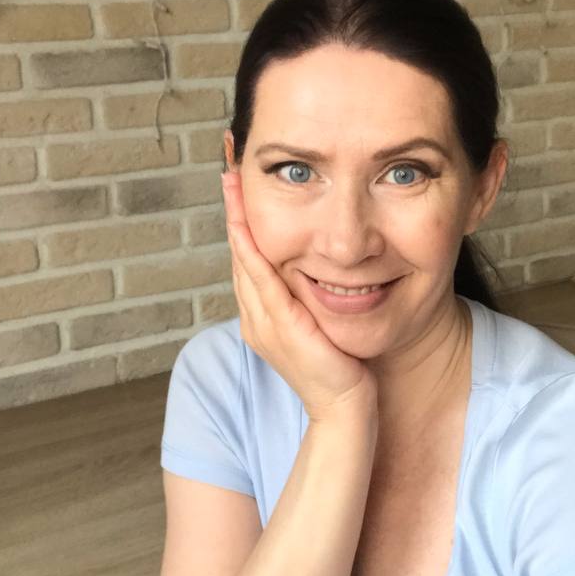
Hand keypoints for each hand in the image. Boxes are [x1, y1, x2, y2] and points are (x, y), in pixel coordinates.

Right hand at [221, 172, 375, 422]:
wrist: (346, 410)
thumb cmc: (342, 370)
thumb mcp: (322, 325)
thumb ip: (313, 299)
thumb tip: (323, 269)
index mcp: (263, 316)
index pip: (249, 258)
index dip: (242, 220)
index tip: (241, 183)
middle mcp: (255, 318)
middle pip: (239, 252)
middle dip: (234, 208)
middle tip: (229, 165)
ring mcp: (263, 323)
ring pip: (244, 260)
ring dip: (237, 218)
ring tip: (233, 180)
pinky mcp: (280, 327)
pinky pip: (261, 280)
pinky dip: (252, 249)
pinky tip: (247, 224)